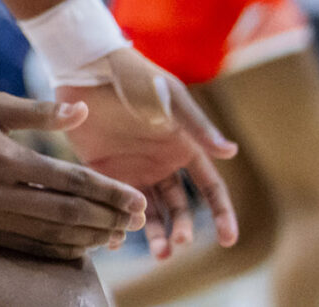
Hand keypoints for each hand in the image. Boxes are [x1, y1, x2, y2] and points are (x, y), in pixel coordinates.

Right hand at [0, 88, 144, 260]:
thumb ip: (37, 111)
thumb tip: (82, 111)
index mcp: (4, 156)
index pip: (70, 180)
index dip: (108, 193)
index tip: (136, 200)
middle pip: (67, 214)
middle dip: (107, 219)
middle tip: (136, 221)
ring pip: (48, 235)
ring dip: (87, 238)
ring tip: (114, 236)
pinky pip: (23, 246)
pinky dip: (55, 248)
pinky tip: (76, 246)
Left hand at [59, 47, 237, 258]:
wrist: (87, 64)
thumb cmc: (135, 75)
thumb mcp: (169, 99)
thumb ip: (196, 126)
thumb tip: (231, 152)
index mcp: (185, 148)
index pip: (210, 189)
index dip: (222, 214)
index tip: (228, 240)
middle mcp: (161, 164)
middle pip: (180, 208)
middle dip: (183, 230)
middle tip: (177, 244)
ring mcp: (132, 168)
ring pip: (149, 211)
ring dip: (155, 234)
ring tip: (159, 253)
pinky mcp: (102, 168)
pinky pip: (113, 200)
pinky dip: (116, 221)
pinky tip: (116, 239)